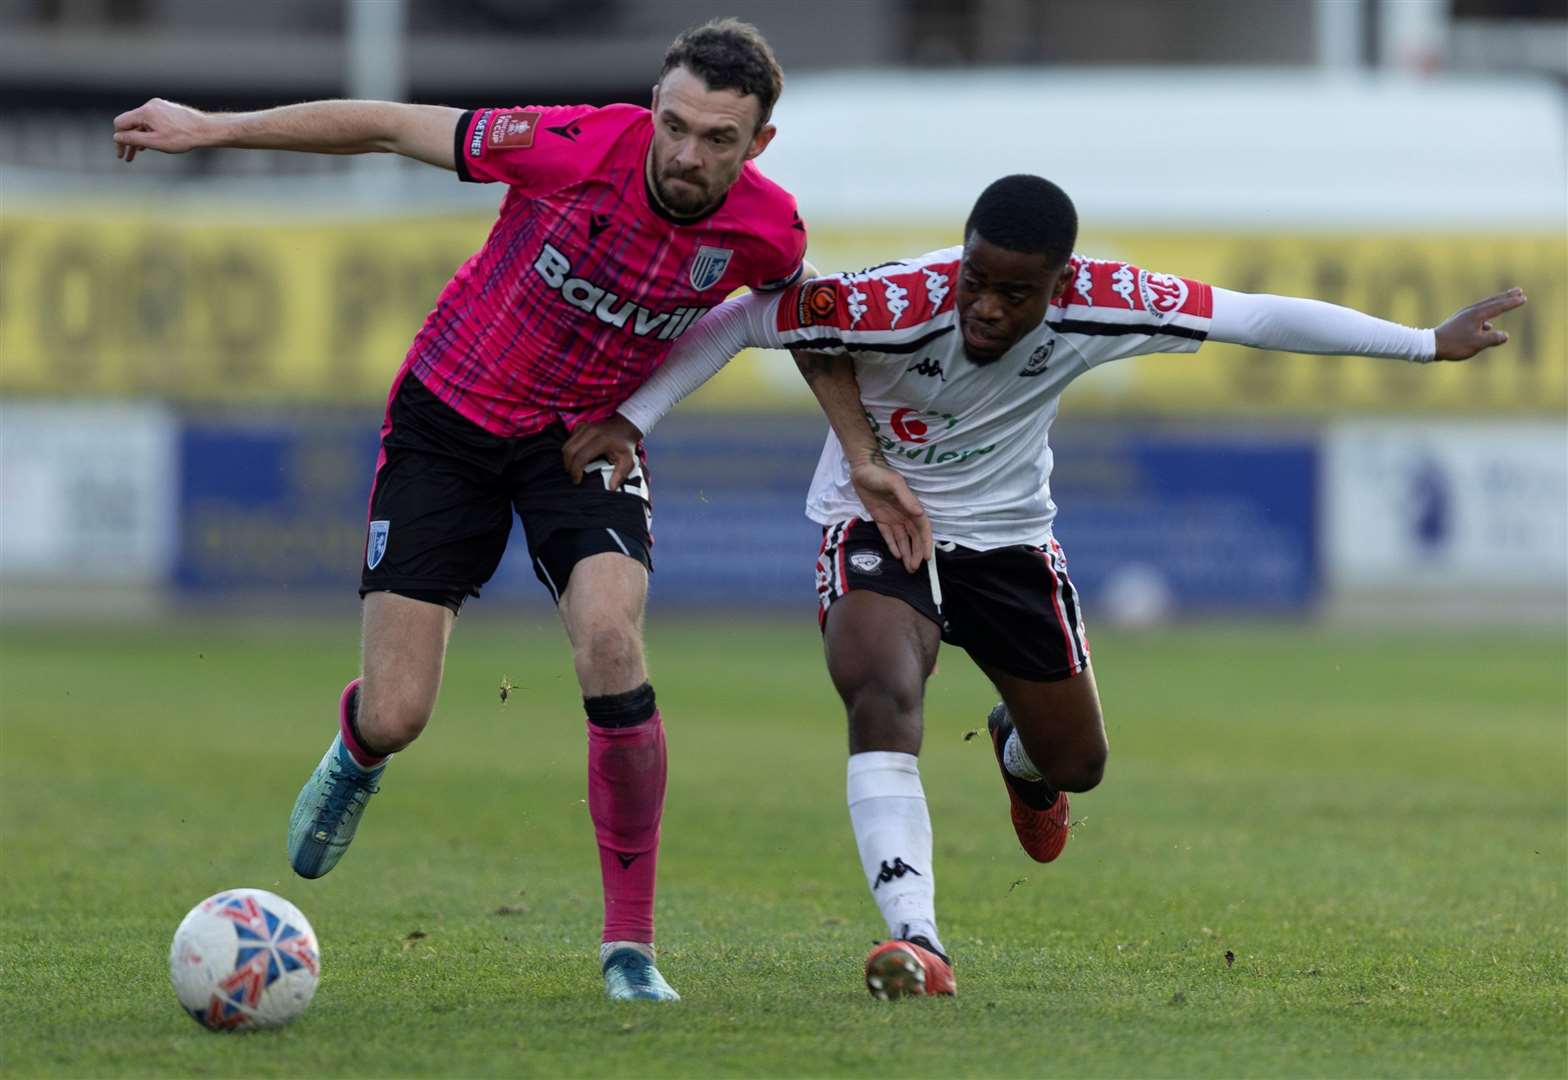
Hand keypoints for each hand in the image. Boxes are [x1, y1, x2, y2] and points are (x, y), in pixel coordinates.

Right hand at [113, 98, 212, 162]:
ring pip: (142, 123)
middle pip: (131, 123)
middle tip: (125, 158)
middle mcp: (150, 106)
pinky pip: (151, 122)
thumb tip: (117, 137)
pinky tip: (147, 145)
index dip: (119, 139)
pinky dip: (148, 133)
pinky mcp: (167, 110)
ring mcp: (159, 107)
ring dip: (138, 138)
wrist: (206, 130)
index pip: (121, 123)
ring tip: (136, 154)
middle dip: (128, 141)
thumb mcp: (155, 142)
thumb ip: (134, 139)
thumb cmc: (182, 138)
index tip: (121, 154)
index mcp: (145, 112)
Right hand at [562, 414, 642, 488]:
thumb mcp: (628, 461)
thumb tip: (611, 488)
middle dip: (568, 466)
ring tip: (574, 469)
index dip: (576, 471)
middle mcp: (590, 432)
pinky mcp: (580, 426)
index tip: (577, 481)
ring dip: (567, 459)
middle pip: (569, 451)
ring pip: (566, 445)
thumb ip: (620, 474)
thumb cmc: (625, 445)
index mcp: (601, 440)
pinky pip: (568, 440)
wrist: (626, 426)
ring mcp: (584, 427)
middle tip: (573, 476)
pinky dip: (569, 450)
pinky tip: (576, 457)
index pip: (581, 456)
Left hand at [849, 458, 931, 573]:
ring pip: (902, 539)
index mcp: (910, 506)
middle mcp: (904, 514)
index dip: (926, 542)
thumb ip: (907, 498)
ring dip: (907, 552)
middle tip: (915, 569)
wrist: (862, 468)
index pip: (922, 528)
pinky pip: (888, 536)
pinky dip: (893, 545)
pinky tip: (897, 556)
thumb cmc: (880, 474)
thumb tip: (919, 513)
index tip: (926, 557)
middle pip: (913, 537)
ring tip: (909, 568)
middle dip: (916, 553)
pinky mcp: (880, 519)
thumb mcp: (895, 483)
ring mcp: (892, 518)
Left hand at [1433, 287, 1526, 360]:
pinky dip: (1487, 315)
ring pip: (1485, 306)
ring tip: (1506, 302)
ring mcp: (1464, 315)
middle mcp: (1471, 312)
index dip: (1512, 303)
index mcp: (1477, 315)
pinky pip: (1478, 315)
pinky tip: (1488, 325)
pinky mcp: (1459, 321)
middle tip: (1519, 290)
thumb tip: (1505, 336)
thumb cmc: (1454, 345)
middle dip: (1506, 297)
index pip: (1498, 307)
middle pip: (1492, 302)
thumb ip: (1492, 339)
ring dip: (1497, 303)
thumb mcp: (1476, 344)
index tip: (1524, 298)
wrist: (1431, 345)